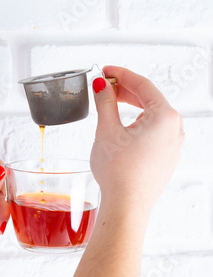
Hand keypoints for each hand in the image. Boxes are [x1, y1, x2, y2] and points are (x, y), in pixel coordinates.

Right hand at [91, 66, 183, 217]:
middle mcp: (175, 129)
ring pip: (152, 114)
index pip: (143, 85)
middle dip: (126, 89)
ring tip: (111, 101)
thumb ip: (105, 101)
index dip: (121, 74)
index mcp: (165, 117)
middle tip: (105, 84)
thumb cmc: (120, 172)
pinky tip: (122, 123)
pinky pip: (154, 130)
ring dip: (132, 105)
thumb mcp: (107, 129)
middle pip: (149, 98)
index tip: (106, 70)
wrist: (126, 207)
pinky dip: (138, 121)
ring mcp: (173, 144)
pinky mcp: (166, 157)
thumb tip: (102, 86)